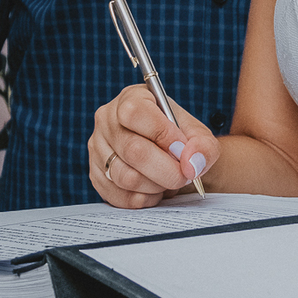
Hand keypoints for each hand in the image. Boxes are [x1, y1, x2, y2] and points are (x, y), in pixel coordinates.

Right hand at [89, 84, 221, 207]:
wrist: (167, 154)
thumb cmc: (178, 138)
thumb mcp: (197, 134)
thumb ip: (202, 145)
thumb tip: (191, 164)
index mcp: (130, 98)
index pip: (134, 113)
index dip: (162, 134)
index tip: (182, 150)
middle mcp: (107, 120)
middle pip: (133, 150)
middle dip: (166, 170)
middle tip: (184, 175)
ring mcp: (98, 149)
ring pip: (125, 177)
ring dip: (156, 186)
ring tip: (169, 181)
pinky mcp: (95, 175)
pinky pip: (119, 196)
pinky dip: (143, 199)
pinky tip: (155, 190)